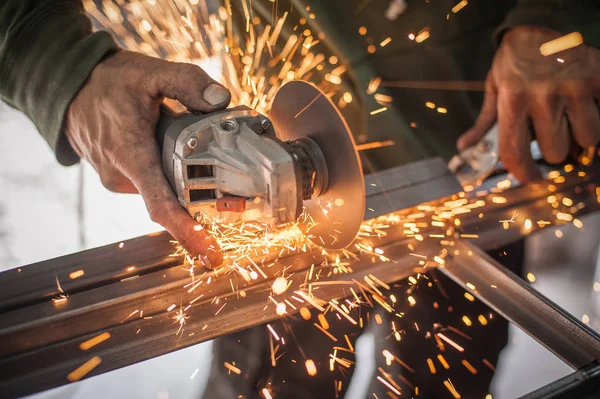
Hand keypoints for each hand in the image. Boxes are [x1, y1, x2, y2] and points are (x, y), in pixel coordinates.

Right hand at [65, 51, 230, 266]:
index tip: (211, 253)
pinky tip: (176, 150)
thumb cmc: (106, 82)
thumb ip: (187, 83)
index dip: (188, 233)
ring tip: (198, 150)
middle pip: (173, 196)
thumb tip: (221, 100)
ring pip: (164, 187)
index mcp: (131, 156)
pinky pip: (152, 181)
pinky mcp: (120, 177)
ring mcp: (119, 180)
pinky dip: (168, 171)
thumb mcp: (148, 72)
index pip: (161, 206)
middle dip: (203, 191)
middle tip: (232, 177)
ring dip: (184, 176)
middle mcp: (123, 177)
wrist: (66, 87)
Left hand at [457, 26, 599, 181]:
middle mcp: (543, 96)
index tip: (529, 177)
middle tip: (551, 136)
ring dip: (579, 137)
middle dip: (554, 150)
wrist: (543, 24)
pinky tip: (585, 110)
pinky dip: (596, 119)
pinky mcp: (598, 80)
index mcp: (513, 100)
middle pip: (556, 151)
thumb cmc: (516, 61)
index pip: (515, 150)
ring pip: (586, 140)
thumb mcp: (495, 88)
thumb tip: (465, 147)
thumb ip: (485, 122)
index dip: (522, 172)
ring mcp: (574, 88)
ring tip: (569, 122)